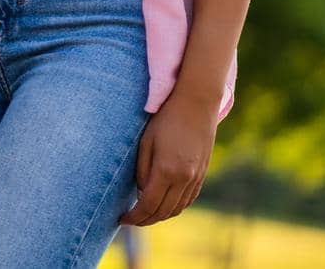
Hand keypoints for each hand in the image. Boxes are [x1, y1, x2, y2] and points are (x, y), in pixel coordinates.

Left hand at [119, 86, 217, 225]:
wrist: (196, 103)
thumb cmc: (165, 118)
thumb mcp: (146, 142)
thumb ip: (142, 171)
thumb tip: (142, 194)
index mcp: (167, 170)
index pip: (148, 205)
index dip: (134, 216)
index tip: (122, 219)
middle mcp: (184, 179)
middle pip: (163, 212)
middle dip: (145, 220)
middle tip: (130, 220)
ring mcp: (196, 178)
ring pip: (177, 209)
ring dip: (160, 216)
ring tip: (143, 214)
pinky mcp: (202, 174)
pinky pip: (188, 200)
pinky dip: (174, 207)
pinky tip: (163, 204)